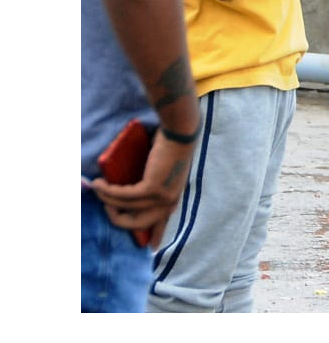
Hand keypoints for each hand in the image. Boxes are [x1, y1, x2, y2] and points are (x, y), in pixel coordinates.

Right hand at [89, 134, 194, 249]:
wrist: (179, 132)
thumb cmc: (169, 146)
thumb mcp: (161, 170)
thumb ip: (151, 183)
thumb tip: (129, 190)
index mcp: (173, 197)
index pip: (163, 222)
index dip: (156, 235)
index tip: (153, 249)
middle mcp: (169, 201)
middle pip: (139, 224)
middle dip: (118, 219)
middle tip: (107, 208)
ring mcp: (161, 197)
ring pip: (127, 209)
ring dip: (107, 200)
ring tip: (98, 189)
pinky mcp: (152, 188)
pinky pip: (124, 196)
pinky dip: (108, 191)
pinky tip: (99, 184)